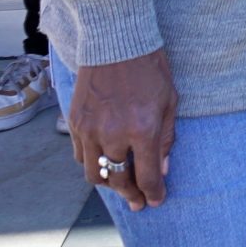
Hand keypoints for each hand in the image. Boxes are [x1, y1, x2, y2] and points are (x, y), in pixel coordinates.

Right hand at [66, 49, 178, 210]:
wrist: (117, 44)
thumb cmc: (150, 70)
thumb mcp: (170, 102)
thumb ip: (166, 139)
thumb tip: (161, 170)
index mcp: (143, 130)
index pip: (146, 175)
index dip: (152, 193)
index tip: (156, 201)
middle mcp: (113, 134)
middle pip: (117, 180)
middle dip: (130, 195)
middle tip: (138, 202)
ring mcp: (90, 130)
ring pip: (94, 173)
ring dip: (108, 183)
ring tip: (121, 185)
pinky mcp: (75, 123)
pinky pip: (80, 155)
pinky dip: (92, 164)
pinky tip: (104, 162)